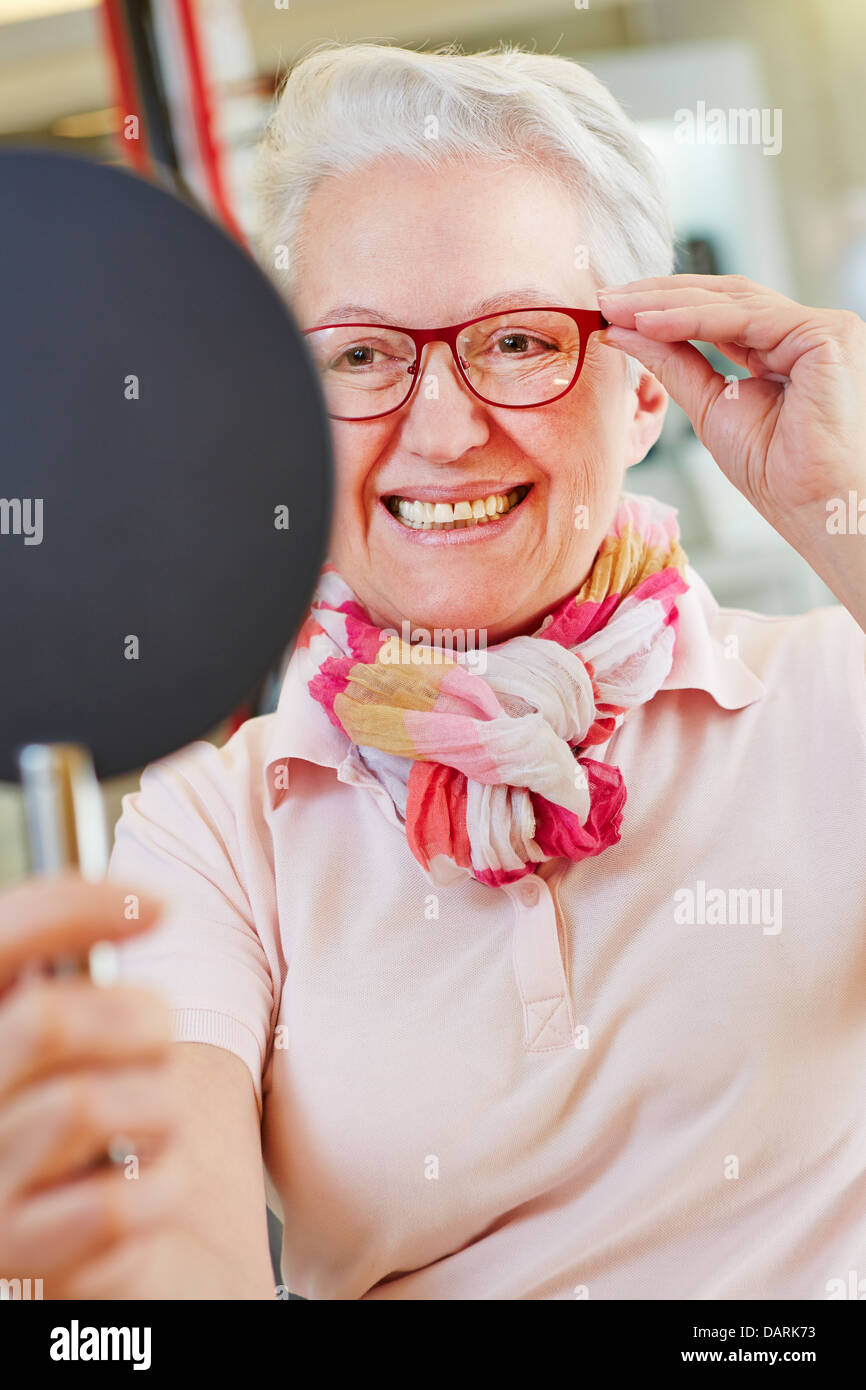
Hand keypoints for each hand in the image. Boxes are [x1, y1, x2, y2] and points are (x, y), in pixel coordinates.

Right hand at [0, 872, 183, 1298]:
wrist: (59, 1236)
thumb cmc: (59, 1113)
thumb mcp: (47, 1035)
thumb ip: (61, 974)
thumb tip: (149, 905)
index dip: (76, 907)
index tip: (158, 905)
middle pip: (47, 1020)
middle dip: (136, 1018)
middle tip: (157, 1036)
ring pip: (87, 1106)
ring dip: (154, 1108)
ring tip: (149, 1122)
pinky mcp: (12, 1255)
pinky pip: (114, 1206)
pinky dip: (160, 1188)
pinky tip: (146, 1185)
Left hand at [597, 275, 865, 627]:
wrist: (810, 505)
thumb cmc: (773, 472)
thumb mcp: (708, 405)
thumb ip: (671, 362)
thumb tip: (623, 330)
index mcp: (783, 347)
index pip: (718, 311)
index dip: (664, 306)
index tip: (613, 309)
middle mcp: (805, 331)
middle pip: (723, 296)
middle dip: (659, 295)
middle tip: (606, 298)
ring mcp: (819, 328)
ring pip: (732, 300)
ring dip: (668, 302)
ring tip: (619, 307)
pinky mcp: (825, 334)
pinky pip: (746, 318)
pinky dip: (693, 319)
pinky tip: (650, 323)